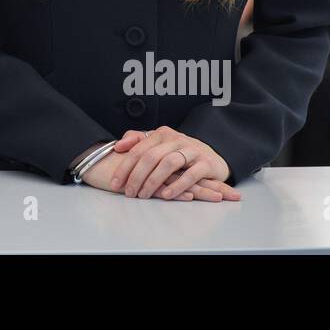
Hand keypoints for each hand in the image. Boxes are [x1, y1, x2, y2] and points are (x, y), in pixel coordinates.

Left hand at [107, 127, 240, 200]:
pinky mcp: (206, 163)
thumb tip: (118, 146)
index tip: (116, 183)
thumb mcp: (160, 143)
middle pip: (151, 157)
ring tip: (144, 195)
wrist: (213, 156)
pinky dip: (178, 185)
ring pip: (168, 163)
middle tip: (129, 192)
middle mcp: (176, 139)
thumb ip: (138, 141)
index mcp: (162, 134)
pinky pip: (191, 174)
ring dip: (153, 181)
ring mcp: (192, 150)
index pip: (138, 150)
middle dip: (136, 176)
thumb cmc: (181, 153)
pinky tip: (166, 195)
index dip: (125, 167)